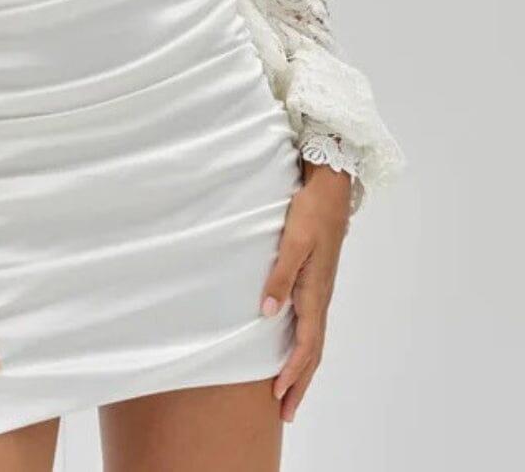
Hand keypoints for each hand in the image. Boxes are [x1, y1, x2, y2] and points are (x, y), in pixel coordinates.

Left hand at [259, 162, 351, 422]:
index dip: (293, 372)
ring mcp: (321, 290)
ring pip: (314, 340)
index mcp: (315, 292)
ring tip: (289, 391)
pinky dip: (305, 347)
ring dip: (302, 368)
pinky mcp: (318, 281)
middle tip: (285, 413)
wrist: (331, 187)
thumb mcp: (292, 241)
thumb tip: (268, 314)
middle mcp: (320, 297)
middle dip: (300, 383)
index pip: (306, 344)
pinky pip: (313, 325)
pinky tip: (294, 348)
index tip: (279, 395)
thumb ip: (280, 276)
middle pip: (313, 351)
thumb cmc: (310, 211)